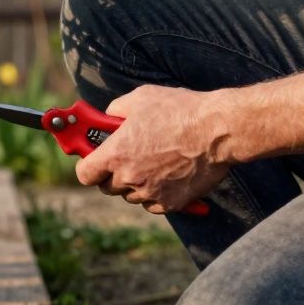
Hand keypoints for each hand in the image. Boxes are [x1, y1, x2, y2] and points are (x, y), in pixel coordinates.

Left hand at [74, 86, 233, 213]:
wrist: (219, 129)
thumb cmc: (180, 110)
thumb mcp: (140, 99)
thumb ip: (115, 111)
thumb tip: (108, 117)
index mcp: (115, 154)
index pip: (84, 174)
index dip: (88, 167)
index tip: (94, 160)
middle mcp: (130, 177)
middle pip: (107, 187)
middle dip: (113, 174)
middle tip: (127, 158)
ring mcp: (151, 193)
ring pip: (131, 196)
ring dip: (136, 184)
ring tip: (152, 163)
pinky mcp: (172, 203)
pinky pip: (153, 205)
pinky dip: (156, 195)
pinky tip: (166, 175)